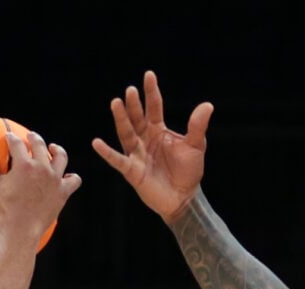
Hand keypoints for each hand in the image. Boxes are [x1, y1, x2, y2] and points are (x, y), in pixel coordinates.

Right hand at [0, 124, 79, 252]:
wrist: (22, 229)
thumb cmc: (5, 208)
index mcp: (23, 164)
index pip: (17, 143)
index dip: (12, 138)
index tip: (9, 137)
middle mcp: (42, 168)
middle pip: (39, 144)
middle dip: (33, 137)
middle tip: (30, 136)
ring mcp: (55, 179)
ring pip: (61, 156)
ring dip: (56, 150)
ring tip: (52, 148)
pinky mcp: (63, 192)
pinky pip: (74, 180)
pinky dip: (71, 177)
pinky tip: (65, 176)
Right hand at [94, 69, 211, 220]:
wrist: (184, 198)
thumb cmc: (188, 171)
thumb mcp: (195, 146)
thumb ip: (197, 126)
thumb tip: (208, 105)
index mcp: (158, 130)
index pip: (154, 107)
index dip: (151, 92)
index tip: (149, 75)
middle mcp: (144, 139)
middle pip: (137, 118)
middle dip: (134, 105)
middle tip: (131, 90)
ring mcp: (136, 154)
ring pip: (126, 133)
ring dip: (121, 119)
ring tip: (116, 102)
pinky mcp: (132, 171)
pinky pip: (117, 160)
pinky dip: (107, 153)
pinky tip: (97, 143)